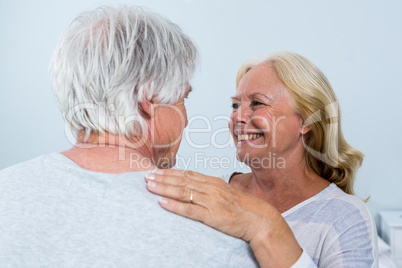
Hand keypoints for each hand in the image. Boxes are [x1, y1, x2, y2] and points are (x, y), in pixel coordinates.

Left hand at [146, 169, 274, 241]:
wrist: (258, 218)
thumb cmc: (243, 206)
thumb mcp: (226, 192)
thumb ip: (210, 189)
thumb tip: (196, 187)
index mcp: (213, 182)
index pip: (188, 174)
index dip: (171, 172)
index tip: (157, 171)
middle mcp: (211, 188)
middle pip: (182, 180)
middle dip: (163, 178)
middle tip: (147, 176)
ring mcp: (211, 201)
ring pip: (183, 192)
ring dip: (164, 188)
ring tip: (150, 186)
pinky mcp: (212, 215)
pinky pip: (189, 210)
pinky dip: (175, 206)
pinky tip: (163, 203)